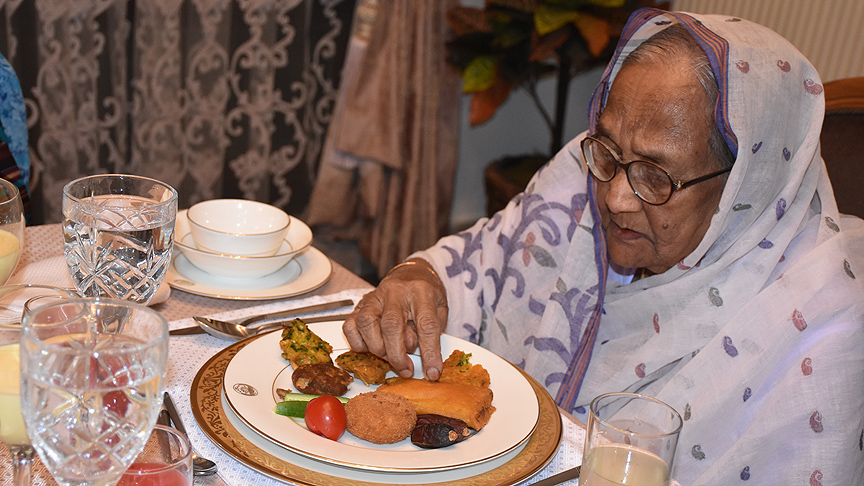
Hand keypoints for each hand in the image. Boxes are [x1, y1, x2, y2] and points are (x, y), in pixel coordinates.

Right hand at [343, 258, 447, 380]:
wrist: (411, 275)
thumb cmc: (425, 294)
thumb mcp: (439, 309)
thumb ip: (430, 329)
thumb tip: (412, 348)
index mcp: (421, 291)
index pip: (426, 324)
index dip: (430, 351)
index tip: (433, 372)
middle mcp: (395, 292)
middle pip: (391, 325)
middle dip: (397, 355)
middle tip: (406, 369)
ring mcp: (374, 297)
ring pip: (367, 324)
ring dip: (377, 348)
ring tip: (388, 356)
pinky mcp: (360, 305)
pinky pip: (350, 326)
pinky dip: (358, 343)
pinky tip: (371, 347)